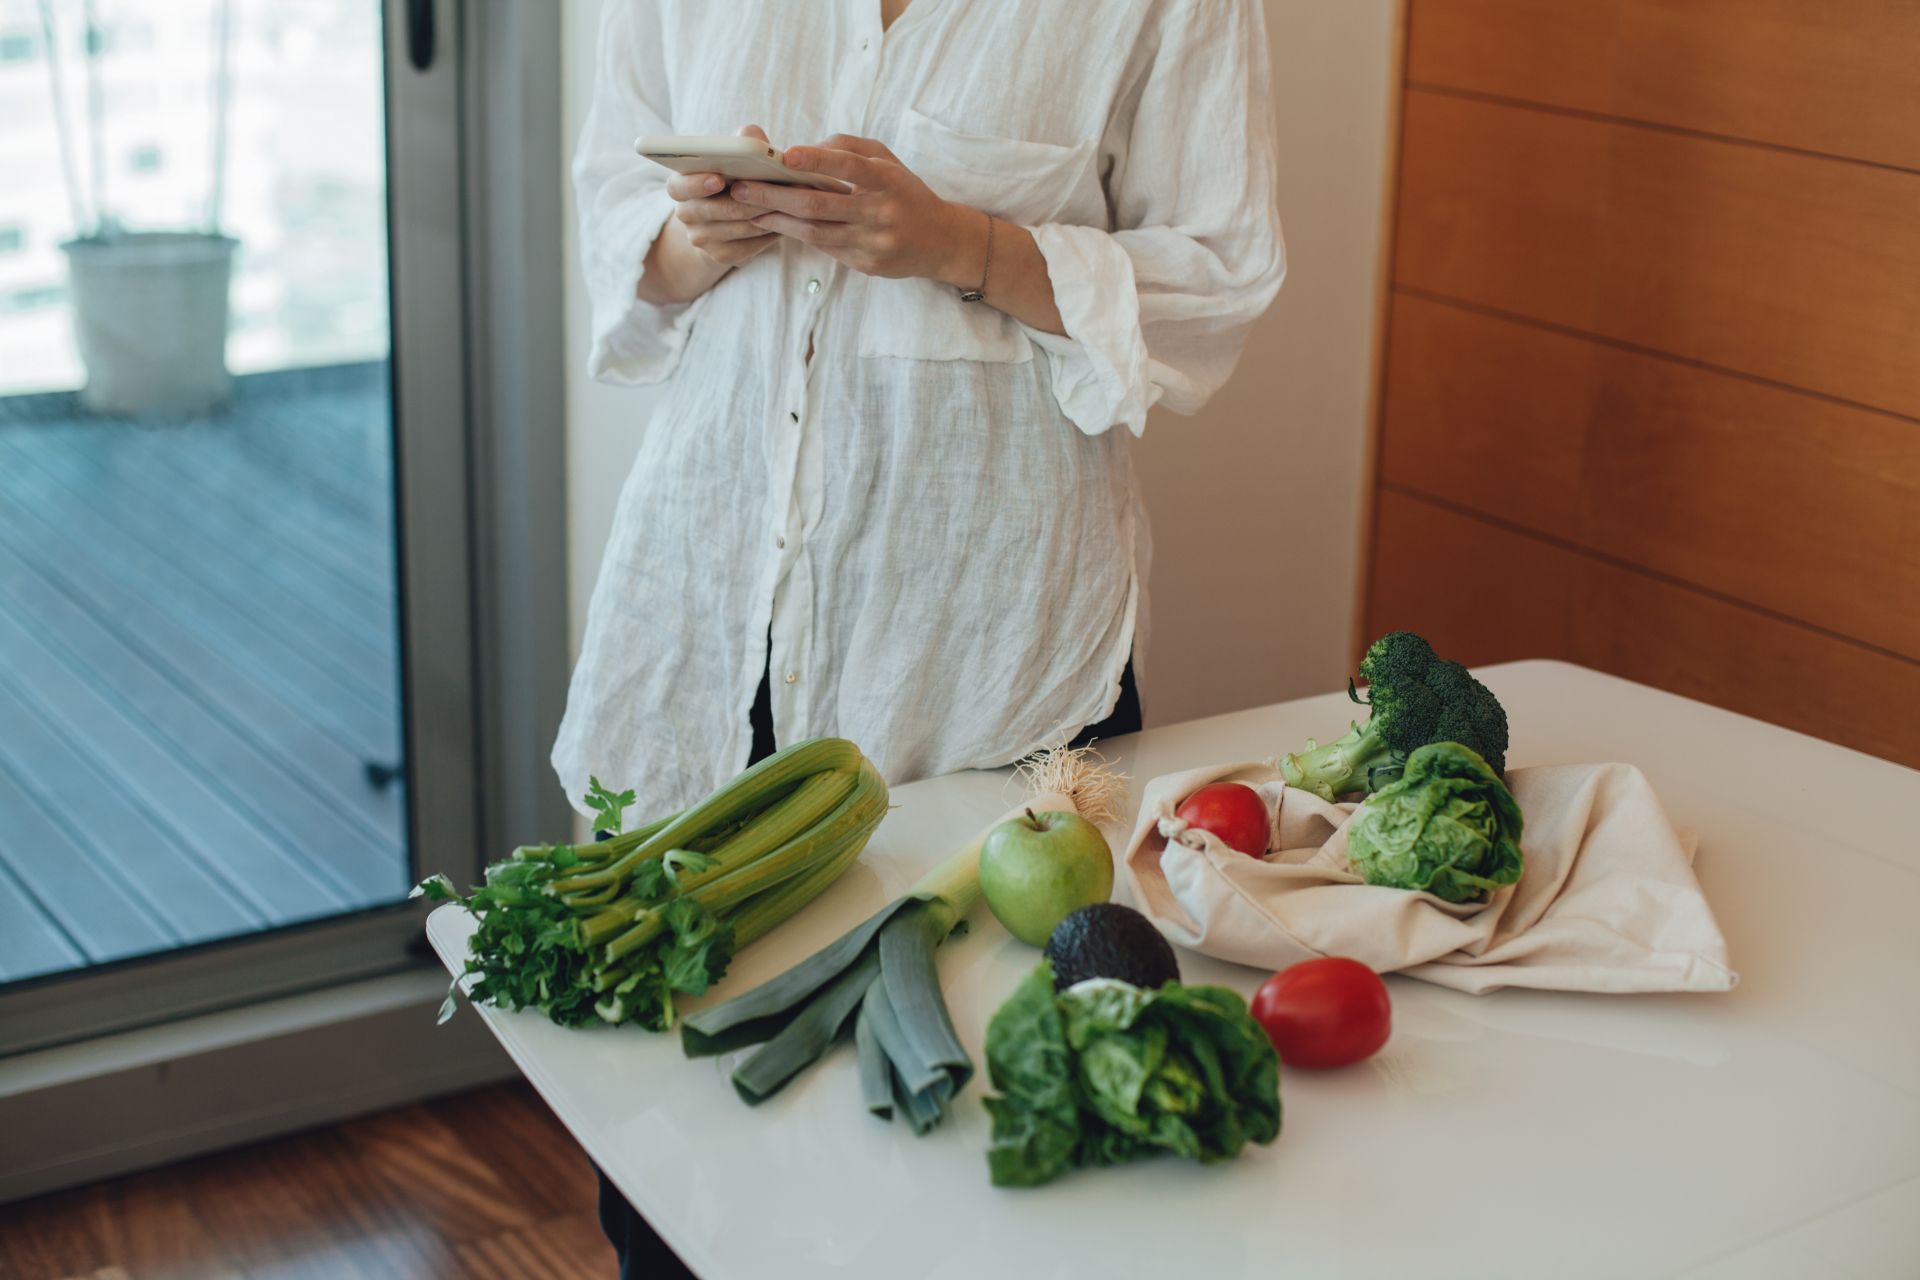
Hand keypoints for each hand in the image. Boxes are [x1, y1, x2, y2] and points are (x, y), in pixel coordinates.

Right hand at [666, 123, 779, 268]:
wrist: (728, 217)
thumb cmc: (734, 176)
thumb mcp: (735, 155)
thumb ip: (743, 141)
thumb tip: (752, 138)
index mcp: (680, 186)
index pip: (678, 186)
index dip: (696, 183)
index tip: (718, 179)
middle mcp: (686, 214)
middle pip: (715, 210)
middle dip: (747, 200)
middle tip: (774, 191)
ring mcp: (702, 238)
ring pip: (737, 228)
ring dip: (764, 216)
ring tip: (788, 204)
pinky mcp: (721, 256)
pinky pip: (748, 247)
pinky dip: (768, 234)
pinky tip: (784, 223)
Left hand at [728, 134, 982, 284]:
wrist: (939, 241)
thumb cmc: (905, 193)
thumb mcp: (887, 161)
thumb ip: (849, 149)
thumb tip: (807, 148)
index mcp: (888, 180)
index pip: (849, 167)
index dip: (817, 159)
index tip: (785, 155)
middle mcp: (881, 213)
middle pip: (819, 205)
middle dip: (774, 196)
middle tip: (740, 188)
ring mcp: (873, 242)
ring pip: (815, 232)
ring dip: (777, 220)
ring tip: (747, 209)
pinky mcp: (866, 264)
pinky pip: (824, 248)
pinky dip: (795, 235)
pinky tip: (774, 224)